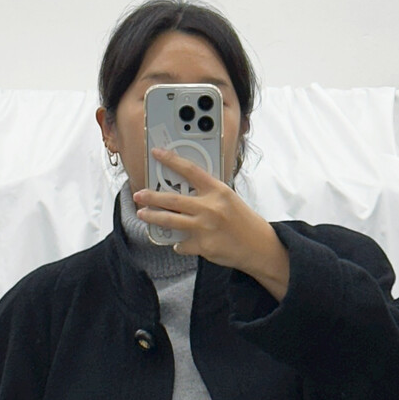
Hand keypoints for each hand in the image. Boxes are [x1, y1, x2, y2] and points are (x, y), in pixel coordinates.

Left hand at [133, 147, 290, 299]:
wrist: (258, 245)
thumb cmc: (244, 221)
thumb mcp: (228, 199)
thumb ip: (208, 195)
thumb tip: (184, 193)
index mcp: (217, 191)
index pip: (190, 170)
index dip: (171, 160)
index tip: (157, 154)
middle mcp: (209, 207)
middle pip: (172, 198)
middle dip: (151, 196)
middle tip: (139, 194)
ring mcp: (204, 227)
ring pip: (170, 220)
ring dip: (153, 217)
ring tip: (143, 214)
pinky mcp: (202, 246)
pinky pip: (182, 244)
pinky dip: (179, 245)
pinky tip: (180, 244)